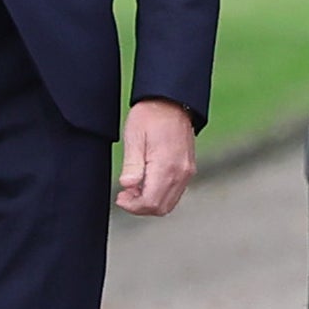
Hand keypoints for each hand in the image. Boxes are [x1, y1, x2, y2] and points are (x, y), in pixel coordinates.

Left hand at [116, 98, 197, 216]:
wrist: (172, 101)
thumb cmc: (151, 115)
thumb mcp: (134, 137)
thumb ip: (132, 164)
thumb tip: (128, 185)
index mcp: (167, 166)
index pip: (151, 202)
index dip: (133, 206)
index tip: (120, 197)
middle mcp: (181, 172)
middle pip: (161, 207)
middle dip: (141, 207)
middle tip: (125, 195)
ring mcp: (187, 172)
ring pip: (169, 203)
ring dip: (150, 201)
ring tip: (134, 187)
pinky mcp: (188, 169)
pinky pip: (175, 192)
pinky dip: (160, 194)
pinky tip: (147, 181)